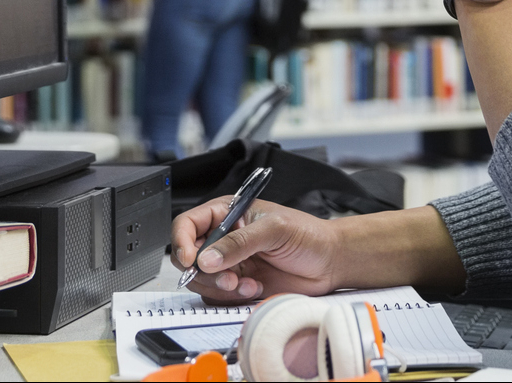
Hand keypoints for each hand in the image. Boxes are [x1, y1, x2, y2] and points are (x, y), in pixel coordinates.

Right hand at [170, 198, 342, 302]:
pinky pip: (219, 297)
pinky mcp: (238, 285)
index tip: (190, 260)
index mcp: (226, 214)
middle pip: (188, 257)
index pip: (187, 225)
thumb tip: (206, 259)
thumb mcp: (274, 230)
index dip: (181, 242)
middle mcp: (223, 238)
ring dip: (220, 287)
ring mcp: (229, 263)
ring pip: (201, 280)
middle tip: (229, 278)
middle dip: (204, 272)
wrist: (330, 262)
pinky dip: (233, 297)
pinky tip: (255, 288)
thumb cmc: (308, 235)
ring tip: (247, 283)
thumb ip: (239, 243)